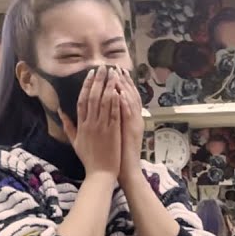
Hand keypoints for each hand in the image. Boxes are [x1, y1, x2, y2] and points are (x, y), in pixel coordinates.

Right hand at [61, 66, 121, 182]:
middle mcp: (90, 123)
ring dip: (109, 86)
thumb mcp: (74, 141)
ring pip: (104, 102)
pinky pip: (114, 113)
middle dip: (98, 80)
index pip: (83, 100)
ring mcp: (102, 127)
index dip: (86, 85)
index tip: (90, 74)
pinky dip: (116, 101)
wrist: (100, 173)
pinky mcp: (112, 132)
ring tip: (113, 73)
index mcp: (81, 125)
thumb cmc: (88, 158)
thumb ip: (68, 125)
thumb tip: (60, 111)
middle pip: (93, 97)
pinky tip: (118, 90)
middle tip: (103, 67)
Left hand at [115, 68, 145, 182]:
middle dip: (121, 80)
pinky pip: (128, 114)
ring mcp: (133, 124)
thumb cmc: (118, 154)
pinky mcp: (130, 130)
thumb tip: (102, 111)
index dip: (119, 83)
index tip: (113, 71)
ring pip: (130, 101)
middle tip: (116, 67)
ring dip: (124, 87)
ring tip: (118, 74)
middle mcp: (133, 118)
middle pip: (128, 95)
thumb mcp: (115, 135)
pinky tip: (120, 92)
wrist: (126, 169)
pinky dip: (124, 103)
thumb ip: (110, 122)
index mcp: (127, 119)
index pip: (124, 97)